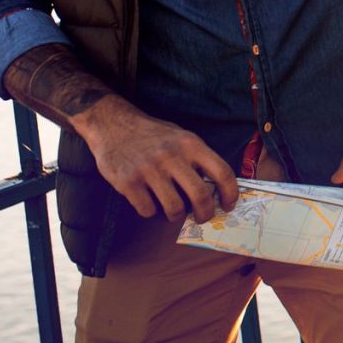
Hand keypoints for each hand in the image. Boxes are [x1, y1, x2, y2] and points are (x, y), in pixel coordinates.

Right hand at [72, 96, 239, 222]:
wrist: (112, 124)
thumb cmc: (153, 134)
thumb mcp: (181, 136)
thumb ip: (198, 158)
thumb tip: (218, 188)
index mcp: (190, 144)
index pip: (221, 172)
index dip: (230, 193)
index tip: (229, 205)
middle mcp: (172, 156)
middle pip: (200, 195)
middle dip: (206, 214)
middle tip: (203, 218)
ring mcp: (149, 169)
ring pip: (174, 208)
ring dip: (177, 216)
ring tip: (174, 212)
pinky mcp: (127, 182)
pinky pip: (147, 210)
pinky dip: (151, 211)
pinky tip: (149, 202)